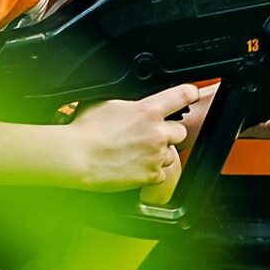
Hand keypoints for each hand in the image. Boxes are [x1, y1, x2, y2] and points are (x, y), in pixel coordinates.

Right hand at [68, 83, 197, 191]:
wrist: (78, 157)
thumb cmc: (86, 130)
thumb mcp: (107, 102)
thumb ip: (128, 101)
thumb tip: (132, 101)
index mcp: (148, 110)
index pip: (183, 95)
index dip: (190, 94)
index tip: (191, 95)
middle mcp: (157, 132)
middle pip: (181, 131)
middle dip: (168, 133)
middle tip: (150, 135)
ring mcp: (156, 155)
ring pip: (171, 154)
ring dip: (159, 154)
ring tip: (138, 153)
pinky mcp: (151, 175)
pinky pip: (161, 174)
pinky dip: (151, 172)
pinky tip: (135, 167)